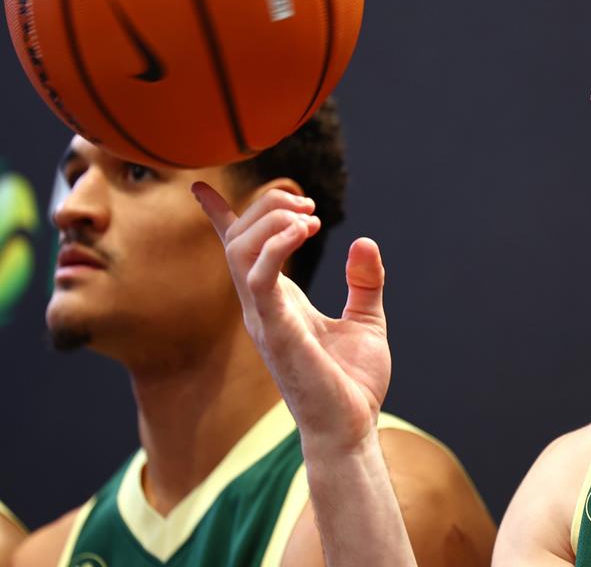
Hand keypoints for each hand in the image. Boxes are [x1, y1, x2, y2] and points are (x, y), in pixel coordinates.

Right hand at [192, 182, 390, 452]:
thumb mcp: (366, 319)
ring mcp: (263, 319)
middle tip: (309, 208)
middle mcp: (260, 307)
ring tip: (308, 217)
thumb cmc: (352, 382)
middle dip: (267, 208)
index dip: (220, 216)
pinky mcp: (275, 332)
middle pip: (239, 239)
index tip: (201, 186)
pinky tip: (303, 231)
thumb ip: (363, 281)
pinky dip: (276, 246)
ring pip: (241, 251)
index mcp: (276, 302)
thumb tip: (363, 241)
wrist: (351, 428)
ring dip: (271, 221)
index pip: (239, 251)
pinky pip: (258, 278)